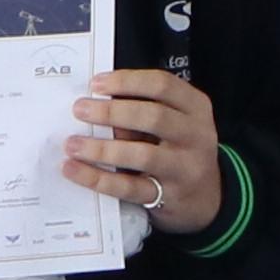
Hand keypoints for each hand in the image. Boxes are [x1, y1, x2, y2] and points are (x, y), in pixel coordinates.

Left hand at [67, 66, 224, 235]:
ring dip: (102, 148)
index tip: (96, 83)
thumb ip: (143, 112)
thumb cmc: (179, 150)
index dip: (127, 82)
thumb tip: (93, 105)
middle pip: (154, 116)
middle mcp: (196, 135)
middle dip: (112, 112)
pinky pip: (129, 187)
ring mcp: (185, 168)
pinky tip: (74, 170)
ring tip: (73, 144)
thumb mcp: (174, 123)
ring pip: (143, 154)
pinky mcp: (169, 197)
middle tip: (80, 110)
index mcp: (195, 108)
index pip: (163, 85)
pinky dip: (98, 178)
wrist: (207, 198)